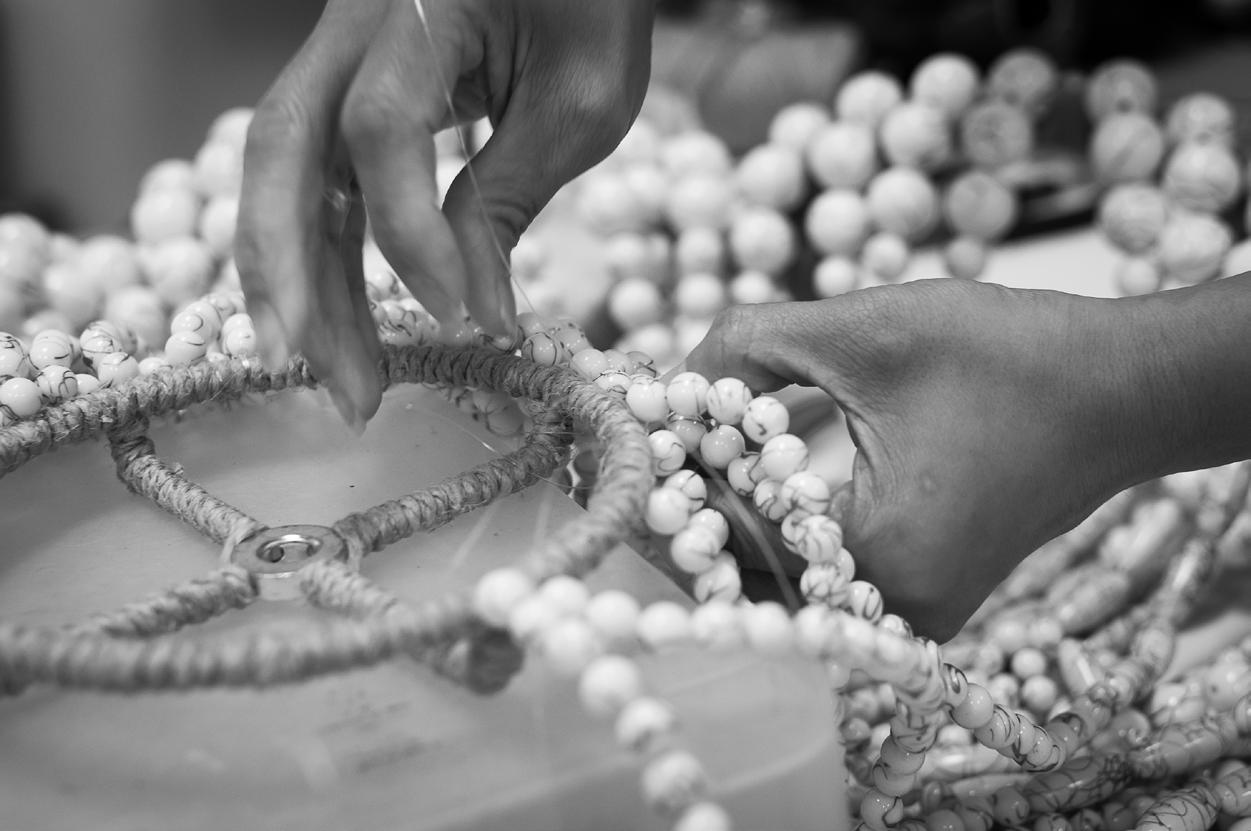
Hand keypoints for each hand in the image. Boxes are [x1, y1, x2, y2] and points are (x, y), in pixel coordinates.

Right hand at [236, 0, 652, 427]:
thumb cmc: (592, 10)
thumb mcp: (578, 102)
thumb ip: (509, 197)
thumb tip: (476, 316)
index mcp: (417, 9)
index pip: (380, 126)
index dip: (409, 231)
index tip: (457, 313)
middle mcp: (351, 30)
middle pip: (282, 152)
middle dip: (298, 281)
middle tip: (343, 389)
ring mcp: (337, 61)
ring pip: (286, 178)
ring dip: (306, 288)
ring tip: (348, 386)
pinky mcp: (346, 96)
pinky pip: (317, 181)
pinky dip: (327, 257)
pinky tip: (343, 326)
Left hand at [683, 279, 1150, 639]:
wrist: (1123, 390)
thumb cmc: (1012, 357)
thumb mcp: (868, 328)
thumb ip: (752, 344)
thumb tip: (672, 380)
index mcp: (882, 562)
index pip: (729, 546)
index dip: (673, 488)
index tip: (635, 437)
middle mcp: (893, 611)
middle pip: (748, 577)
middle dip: (694, 508)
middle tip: (654, 445)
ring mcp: (913, 610)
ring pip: (784, 577)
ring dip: (735, 514)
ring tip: (693, 449)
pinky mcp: (923, 589)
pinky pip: (825, 570)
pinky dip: (782, 523)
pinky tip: (751, 468)